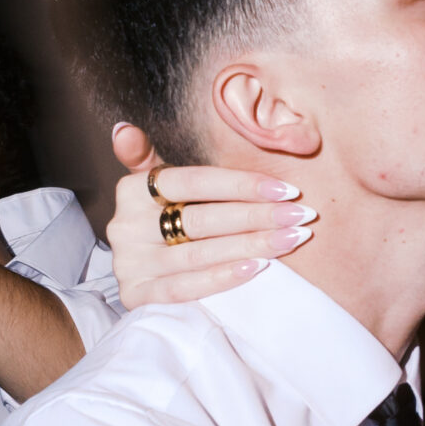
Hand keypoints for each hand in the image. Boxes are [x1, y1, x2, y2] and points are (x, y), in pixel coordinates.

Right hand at [105, 123, 313, 304]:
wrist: (142, 275)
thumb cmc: (163, 220)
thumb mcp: (155, 186)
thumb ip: (146, 157)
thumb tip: (123, 129)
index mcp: (132, 190)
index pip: (194, 182)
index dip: (241, 185)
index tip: (287, 190)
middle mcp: (125, 227)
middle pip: (201, 219)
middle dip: (257, 216)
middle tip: (301, 216)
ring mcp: (129, 264)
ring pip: (198, 254)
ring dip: (251, 246)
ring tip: (291, 239)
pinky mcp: (136, 296)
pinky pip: (184, 288)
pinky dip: (221, 278)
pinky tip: (257, 268)